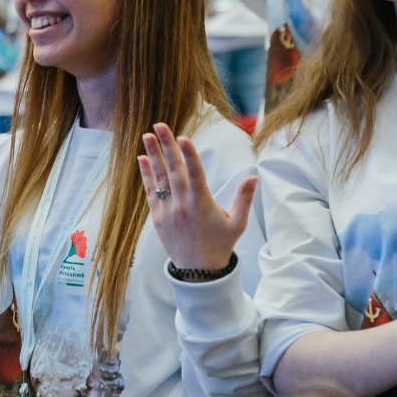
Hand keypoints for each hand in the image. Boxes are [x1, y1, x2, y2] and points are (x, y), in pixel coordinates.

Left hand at [137, 123, 255, 270]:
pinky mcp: (157, 217)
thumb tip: (253, 176)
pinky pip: (151, 191)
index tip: (183, 137)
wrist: (198, 271)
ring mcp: (168, 210)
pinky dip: (146, 174)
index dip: (189, 154)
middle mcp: (183, 204)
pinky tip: (142, 158)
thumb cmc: (220, 244)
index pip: (195, 173)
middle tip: (160, 125)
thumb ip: (244, 198)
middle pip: (174, 169)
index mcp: (202, 203)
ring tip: (147, 135)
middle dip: (167, 145)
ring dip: (153, 155)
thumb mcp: (237, 223)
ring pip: (159, 177)